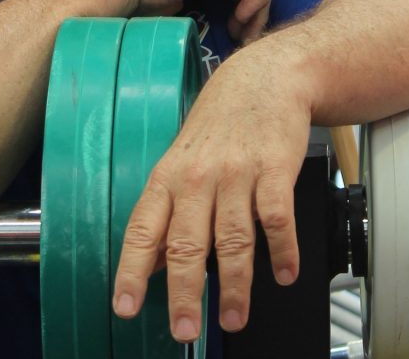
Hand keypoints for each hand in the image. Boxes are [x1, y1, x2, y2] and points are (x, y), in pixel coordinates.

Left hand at [111, 46, 311, 340]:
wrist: (264, 79)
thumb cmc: (219, 125)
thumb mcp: (181, 161)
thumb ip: (170, 213)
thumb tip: (153, 265)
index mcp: (168, 177)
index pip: (143, 230)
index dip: (132, 271)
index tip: (124, 306)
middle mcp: (198, 177)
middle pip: (187, 244)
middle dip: (185, 293)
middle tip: (185, 330)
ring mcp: (238, 173)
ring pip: (233, 239)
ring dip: (235, 285)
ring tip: (235, 318)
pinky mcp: (275, 170)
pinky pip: (277, 219)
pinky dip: (282, 252)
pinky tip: (284, 274)